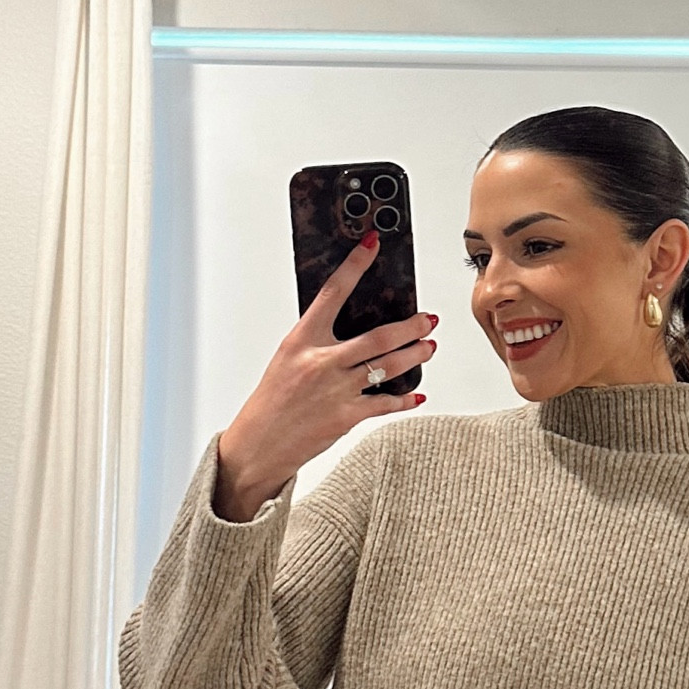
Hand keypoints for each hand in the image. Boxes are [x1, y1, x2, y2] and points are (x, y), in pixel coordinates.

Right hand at [213, 231, 437, 520]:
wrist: (259, 443)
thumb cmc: (273, 401)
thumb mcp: (288, 359)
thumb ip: (318, 342)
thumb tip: (352, 328)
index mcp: (302, 339)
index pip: (333, 292)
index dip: (354, 265)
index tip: (371, 244)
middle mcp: (321, 361)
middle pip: (379, 336)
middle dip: (411, 326)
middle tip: (428, 318)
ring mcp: (336, 389)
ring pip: (389, 366)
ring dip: (415, 355)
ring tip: (429, 347)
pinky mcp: (346, 416)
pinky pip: (385, 403)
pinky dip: (405, 399)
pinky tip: (418, 395)